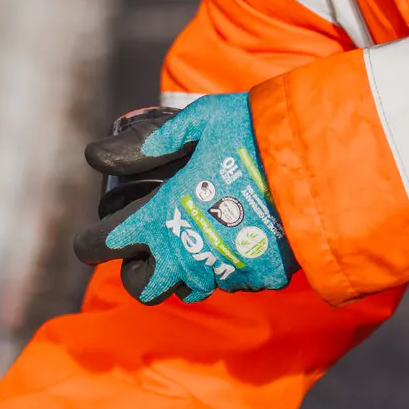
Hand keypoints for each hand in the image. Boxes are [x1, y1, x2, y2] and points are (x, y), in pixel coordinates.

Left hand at [75, 94, 295, 305]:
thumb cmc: (254, 132)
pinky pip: (235, 279)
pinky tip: (240, 238)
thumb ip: (153, 141)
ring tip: (196, 240)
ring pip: (191, 288)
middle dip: (139, 274)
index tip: (88, 242)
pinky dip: (231, 264)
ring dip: (185, 270)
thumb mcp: (200, 120)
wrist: (320, 161)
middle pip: (145, 288)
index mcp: (162, 216)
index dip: (89, 245)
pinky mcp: (261, 276)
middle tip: (146, 251)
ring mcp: (226, 269)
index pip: (107, 246)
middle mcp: (188, 253)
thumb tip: (99, 156)